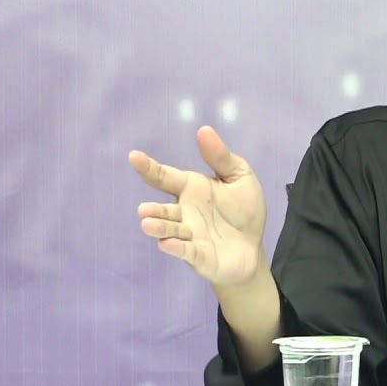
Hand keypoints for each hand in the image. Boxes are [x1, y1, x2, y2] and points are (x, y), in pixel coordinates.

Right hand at [129, 125, 267, 286]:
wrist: (252, 247)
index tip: (134, 156)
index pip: (165, 177)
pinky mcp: (199, 255)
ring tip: (147, 223)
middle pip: (163, 209)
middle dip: (153, 210)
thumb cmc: (243, 210)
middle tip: (144, 209)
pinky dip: (176, 248)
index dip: (149, 167)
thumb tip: (203, 130)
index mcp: (191, 189)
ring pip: (170, 230)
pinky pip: (185, 251)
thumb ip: (221, 157)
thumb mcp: (239, 177)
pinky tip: (167, 244)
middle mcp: (184, 212)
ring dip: (159, 228)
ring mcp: (189, 235)